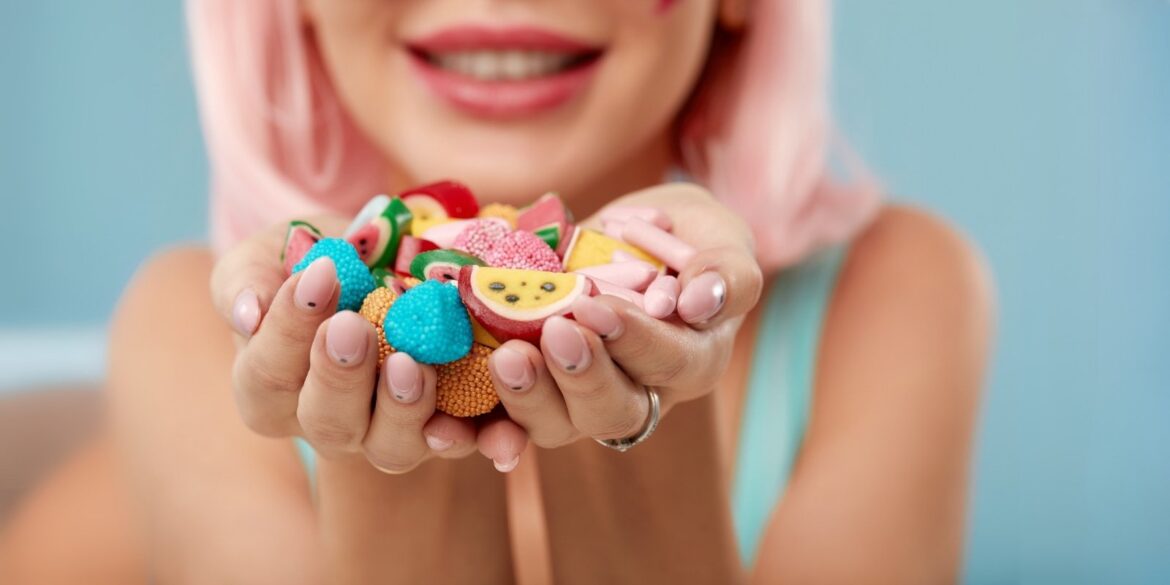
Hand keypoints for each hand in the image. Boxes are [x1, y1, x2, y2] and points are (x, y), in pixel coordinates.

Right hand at [209, 217, 527, 472]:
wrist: (385, 261)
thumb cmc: (315, 260)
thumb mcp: (270, 254)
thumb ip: (246, 279)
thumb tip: (247, 314)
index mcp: (272, 389)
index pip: (267, 375)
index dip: (288, 330)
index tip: (319, 274)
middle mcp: (329, 423)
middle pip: (328, 423)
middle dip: (341, 375)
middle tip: (355, 326)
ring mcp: (390, 432)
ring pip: (393, 447)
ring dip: (403, 409)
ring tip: (411, 364)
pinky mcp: (448, 427)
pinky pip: (466, 443)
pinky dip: (483, 438)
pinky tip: (495, 423)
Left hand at [488, 184, 763, 447]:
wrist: (638, 236)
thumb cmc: (690, 239)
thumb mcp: (722, 241)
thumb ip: (726, 272)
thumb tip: (702, 302)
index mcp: (689, 361)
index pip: (666, 362)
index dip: (632, 340)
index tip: (596, 306)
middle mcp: (635, 391)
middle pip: (610, 412)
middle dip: (579, 376)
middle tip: (552, 333)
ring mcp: (577, 396)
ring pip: (554, 425)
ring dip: (526, 398)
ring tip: (505, 359)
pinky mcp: (531, 388)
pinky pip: (501, 424)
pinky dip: (473, 430)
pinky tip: (444, 428)